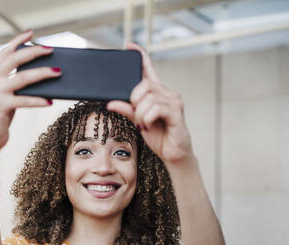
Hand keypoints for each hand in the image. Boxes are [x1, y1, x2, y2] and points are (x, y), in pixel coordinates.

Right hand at [0, 30, 60, 153]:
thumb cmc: (0, 116)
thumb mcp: (4, 95)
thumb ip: (13, 82)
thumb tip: (40, 72)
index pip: (4, 53)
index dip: (18, 41)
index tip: (31, 33)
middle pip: (14, 60)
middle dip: (34, 52)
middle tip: (50, 50)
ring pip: (22, 78)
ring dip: (43, 74)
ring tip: (58, 72)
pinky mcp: (0, 106)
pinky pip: (25, 100)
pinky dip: (39, 100)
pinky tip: (50, 101)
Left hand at [107, 42, 192, 164]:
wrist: (173, 154)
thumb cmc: (158, 136)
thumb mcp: (137, 121)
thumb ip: (127, 110)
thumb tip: (111, 102)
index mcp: (157, 93)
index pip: (148, 69)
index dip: (140, 56)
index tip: (130, 45)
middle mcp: (167, 93)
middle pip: (144, 84)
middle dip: (134, 101)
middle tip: (137, 117)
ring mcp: (174, 101)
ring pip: (147, 98)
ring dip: (140, 114)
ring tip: (144, 125)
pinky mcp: (177, 111)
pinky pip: (155, 108)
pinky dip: (147, 118)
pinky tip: (150, 126)